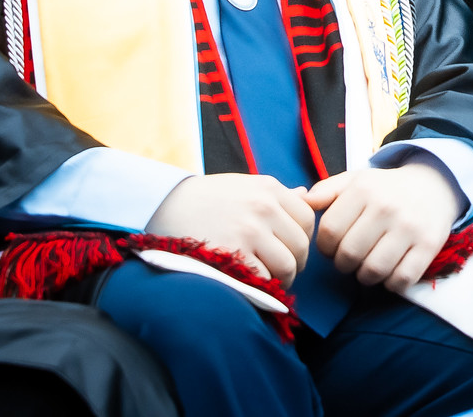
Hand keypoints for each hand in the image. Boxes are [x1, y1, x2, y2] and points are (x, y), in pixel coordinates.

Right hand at [145, 173, 313, 283]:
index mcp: (269, 188)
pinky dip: (260, 287)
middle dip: (295, 264)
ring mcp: (249, 230)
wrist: (163, 205)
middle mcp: (264, 206)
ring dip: (281, 280)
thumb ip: (276, 194)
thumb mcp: (244, 186)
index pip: (308, 219)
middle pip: (301, 246)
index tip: (289, 249)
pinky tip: (249, 284)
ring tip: (268, 282)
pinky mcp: (233, 253)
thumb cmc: (205, 198)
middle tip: (281, 272)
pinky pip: (263, 279)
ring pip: (288, 266)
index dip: (301, 239)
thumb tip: (306, 196)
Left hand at [303, 162, 460, 291]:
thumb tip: (298, 199)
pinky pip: (401, 280)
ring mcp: (409, 227)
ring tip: (368, 265)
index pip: (328, 232)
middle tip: (351, 258)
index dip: (324, 247)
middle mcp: (386, 207)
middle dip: (343, 264)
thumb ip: (325, 191)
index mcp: (363, 189)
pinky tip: (390, 271)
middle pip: (348, 255)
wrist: (434, 185)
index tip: (333, 246)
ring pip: (372, 271)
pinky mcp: (428, 245)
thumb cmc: (385, 189)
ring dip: (365, 276)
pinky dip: (391, 284)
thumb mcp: (355, 181)